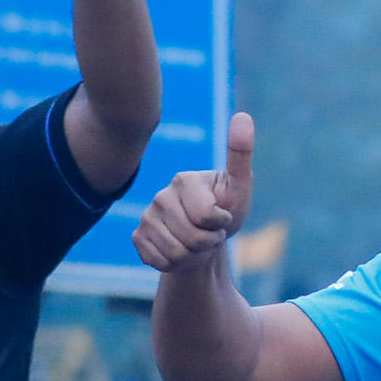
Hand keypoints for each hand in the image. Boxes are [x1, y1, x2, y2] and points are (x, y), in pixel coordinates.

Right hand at [137, 109, 254, 272]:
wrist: (207, 240)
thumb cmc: (226, 209)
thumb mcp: (240, 186)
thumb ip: (240, 154)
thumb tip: (243, 116)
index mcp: (183, 180)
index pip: (207, 217)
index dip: (221, 224)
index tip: (222, 216)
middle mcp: (160, 196)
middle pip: (192, 239)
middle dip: (208, 243)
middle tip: (210, 232)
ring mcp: (146, 217)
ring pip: (176, 254)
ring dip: (194, 256)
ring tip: (196, 242)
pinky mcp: (138, 237)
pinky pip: (160, 262)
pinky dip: (176, 265)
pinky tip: (180, 251)